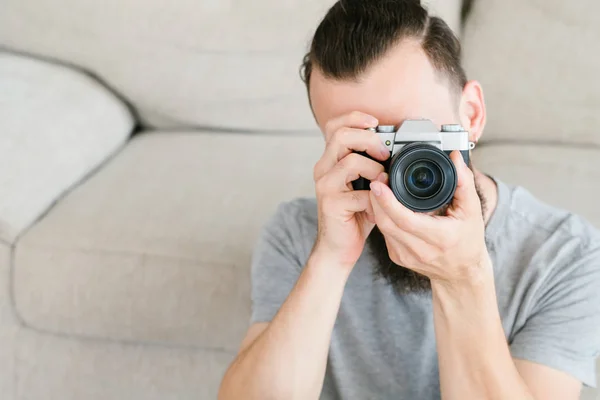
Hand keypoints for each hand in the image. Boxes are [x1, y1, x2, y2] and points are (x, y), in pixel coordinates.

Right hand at [312, 111, 389, 268]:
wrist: (338, 247)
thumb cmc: (354, 215)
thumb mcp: (363, 184)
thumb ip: (371, 164)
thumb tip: (396, 147)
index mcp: (330, 160)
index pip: (335, 125)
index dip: (355, 118)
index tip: (376, 123)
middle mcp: (323, 169)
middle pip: (341, 136)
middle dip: (370, 140)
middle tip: (385, 154)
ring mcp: (325, 186)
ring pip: (351, 161)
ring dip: (375, 170)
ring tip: (383, 182)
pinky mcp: (331, 204)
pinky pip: (360, 193)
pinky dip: (375, 199)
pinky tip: (376, 208)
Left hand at [368, 151, 489, 285]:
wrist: (461, 273)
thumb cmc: (468, 240)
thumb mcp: (472, 211)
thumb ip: (463, 182)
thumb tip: (455, 157)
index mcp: (439, 238)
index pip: (406, 220)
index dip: (388, 201)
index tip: (379, 184)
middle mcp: (420, 251)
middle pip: (387, 223)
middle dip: (377, 199)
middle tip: (377, 179)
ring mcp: (406, 256)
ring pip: (382, 228)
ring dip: (377, 207)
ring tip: (379, 188)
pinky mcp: (397, 257)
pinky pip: (384, 234)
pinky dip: (382, 217)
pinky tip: (384, 205)